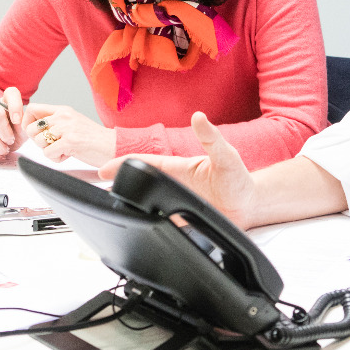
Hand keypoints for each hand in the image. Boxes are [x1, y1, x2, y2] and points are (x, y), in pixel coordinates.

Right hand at [0, 86, 24, 161]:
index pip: (11, 93)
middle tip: (10, 141)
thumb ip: (23, 125)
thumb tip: (21, 124)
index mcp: (6, 101)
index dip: (15, 106)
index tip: (17, 121)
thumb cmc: (13, 132)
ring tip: (4, 151)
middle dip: (6, 132)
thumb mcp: (22, 129)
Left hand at [25, 103, 116, 165]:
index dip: (27, 123)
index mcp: (63, 110)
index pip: (33, 108)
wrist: (113, 146)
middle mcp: (64, 116)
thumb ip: (56, 122)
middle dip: (38, 141)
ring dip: (49, 151)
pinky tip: (69, 155)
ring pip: (39, 142)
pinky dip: (56, 158)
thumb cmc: (94, 139)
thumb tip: (34, 128)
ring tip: (64, 150)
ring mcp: (67, 128)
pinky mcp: (70, 142)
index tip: (34, 133)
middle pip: (31, 128)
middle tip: (52, 145)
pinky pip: (48, 154)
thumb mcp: (73, 123)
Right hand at [100, 112, 257, 226]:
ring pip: (148, 207)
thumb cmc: (239, 178)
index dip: (124, 164)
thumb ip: (212, 138)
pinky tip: (139, 232)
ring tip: (111, 210)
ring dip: (131, 207)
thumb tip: (199, 117)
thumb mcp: (227, 156)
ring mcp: (178, 205)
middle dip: (119, 186)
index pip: (147, 164)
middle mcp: (175, 186)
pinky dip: (150, 228)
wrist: (251, 205)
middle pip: (141, 185)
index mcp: (179, 168)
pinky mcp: (184, 223)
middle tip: (97, 189)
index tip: (104, 168)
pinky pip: (162, 226)